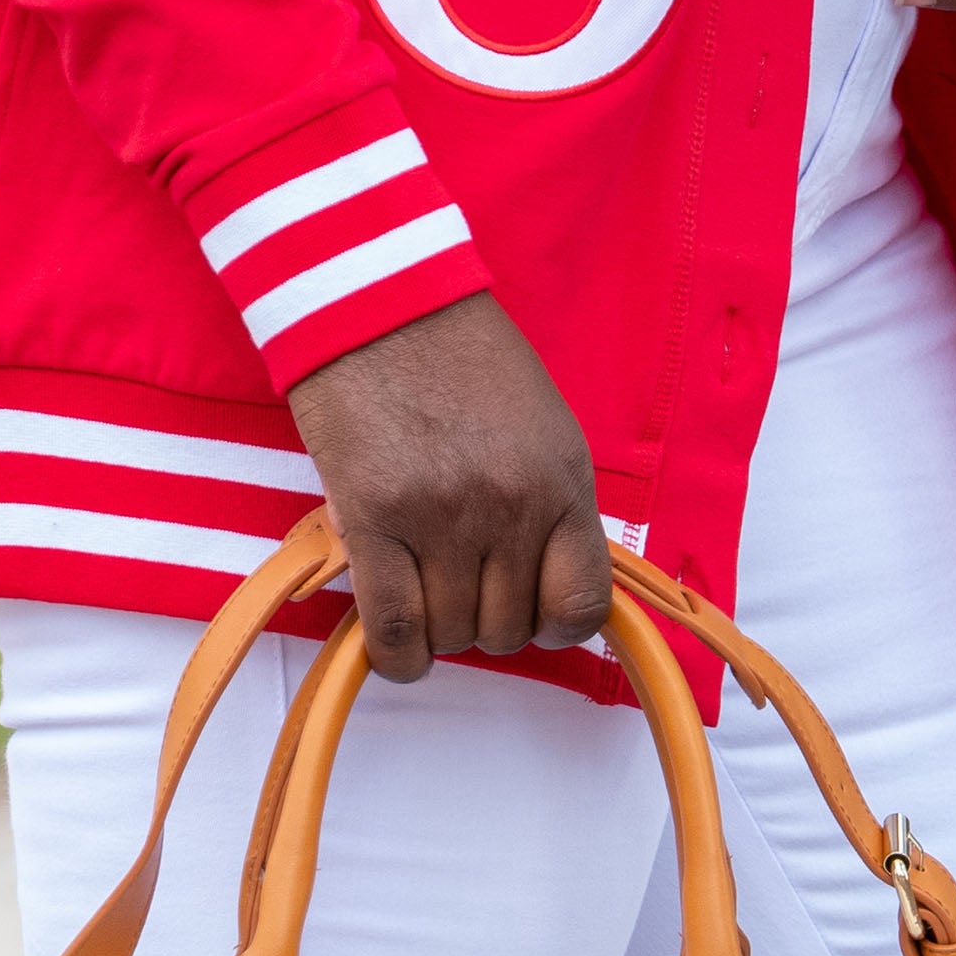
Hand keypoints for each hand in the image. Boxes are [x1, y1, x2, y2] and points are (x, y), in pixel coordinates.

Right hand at [285, 294, 610, 683]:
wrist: (381, 301)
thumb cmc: (461, 359)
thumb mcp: (542, 427)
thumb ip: (552, 506)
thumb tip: (545, 587)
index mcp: (562, 481)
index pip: (582, 604)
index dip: (554, 626)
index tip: (531, 613)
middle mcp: (511, 506)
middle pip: (508, 629)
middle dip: (486, 622)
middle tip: (461, 583)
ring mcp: (443, 515)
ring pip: (452, 633)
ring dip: (438, 628)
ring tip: (422, 585)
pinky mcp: (373, 518)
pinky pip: (394, 628)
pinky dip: (397, 653)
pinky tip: (396, 642)